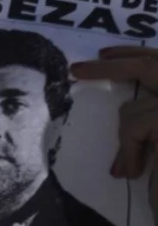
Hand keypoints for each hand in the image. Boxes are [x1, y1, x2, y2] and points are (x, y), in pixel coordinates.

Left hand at [71, 46, 157, 212]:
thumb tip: (121, 102)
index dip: (135, 54)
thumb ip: (148, 116)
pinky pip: (134, 125)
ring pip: (135, 108)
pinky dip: (129, 149)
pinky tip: (134, 171)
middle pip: (151, 66)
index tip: (104, 53)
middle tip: (75, 69)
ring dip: (127, 138)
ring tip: (130, 168)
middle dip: (111, 67)